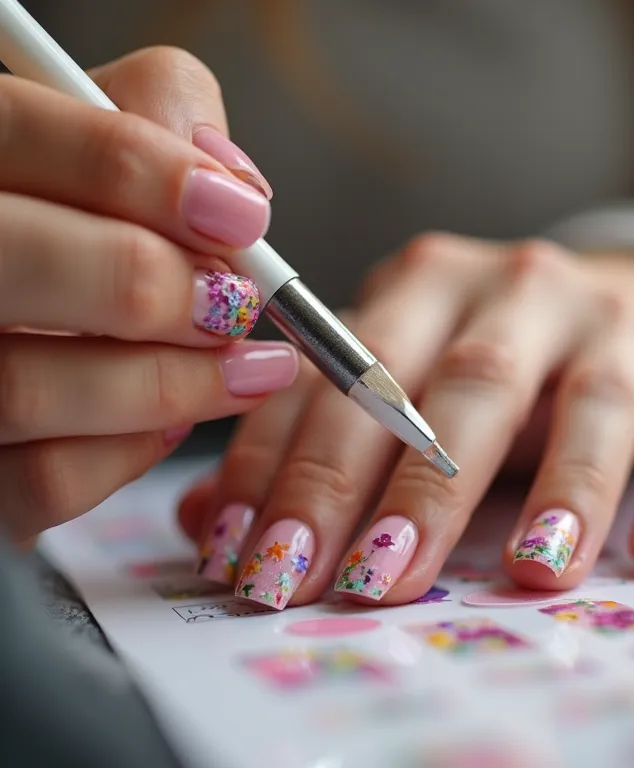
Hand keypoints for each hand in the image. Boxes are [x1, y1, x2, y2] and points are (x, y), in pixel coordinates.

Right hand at [0, 47, 296, 540]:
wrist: (35, 329)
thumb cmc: (80, 229)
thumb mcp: (105, 151)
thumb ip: (158, 121)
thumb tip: (235, 186)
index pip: (20, 133)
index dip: (144, 172)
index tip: (242, 216)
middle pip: (20, 261)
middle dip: (153, 287)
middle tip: (233, 305)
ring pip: (28, 389)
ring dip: (171, 384)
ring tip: (248, 369)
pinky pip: (40, 482)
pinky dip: (129, 454)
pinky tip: (172, 423)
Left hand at [179, 234, 633, 605]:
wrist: (622, 307)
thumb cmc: (490, 359)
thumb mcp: (397, 379)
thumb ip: (309, 440)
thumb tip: (211, 519)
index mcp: (421, 284)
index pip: (341, 372)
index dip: (291, 462)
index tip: (252, 554)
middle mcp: (512, 287)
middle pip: (454, 383)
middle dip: (403, 486)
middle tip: (356, 581)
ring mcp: (607, 318)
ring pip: (576, 399)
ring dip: (549, 489)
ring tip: (522, 572)